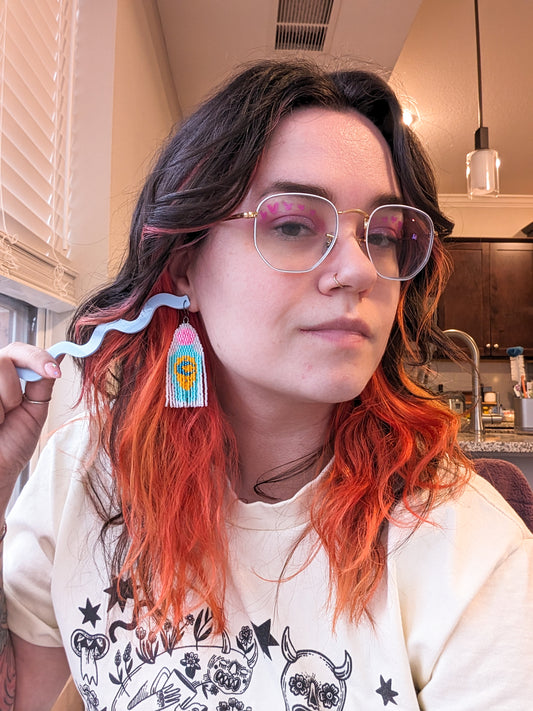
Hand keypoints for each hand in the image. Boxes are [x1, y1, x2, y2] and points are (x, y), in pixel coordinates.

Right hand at [0, 343, 60, 501]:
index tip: (55, 371)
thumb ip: (41, 382)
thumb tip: (59, 356)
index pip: (17, 350)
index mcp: (1, 375)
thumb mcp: (33, 410)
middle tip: (11, 409)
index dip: (37, 357)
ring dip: (3, 403)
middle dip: (14, 388)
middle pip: (3, 359)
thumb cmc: (10, 445)